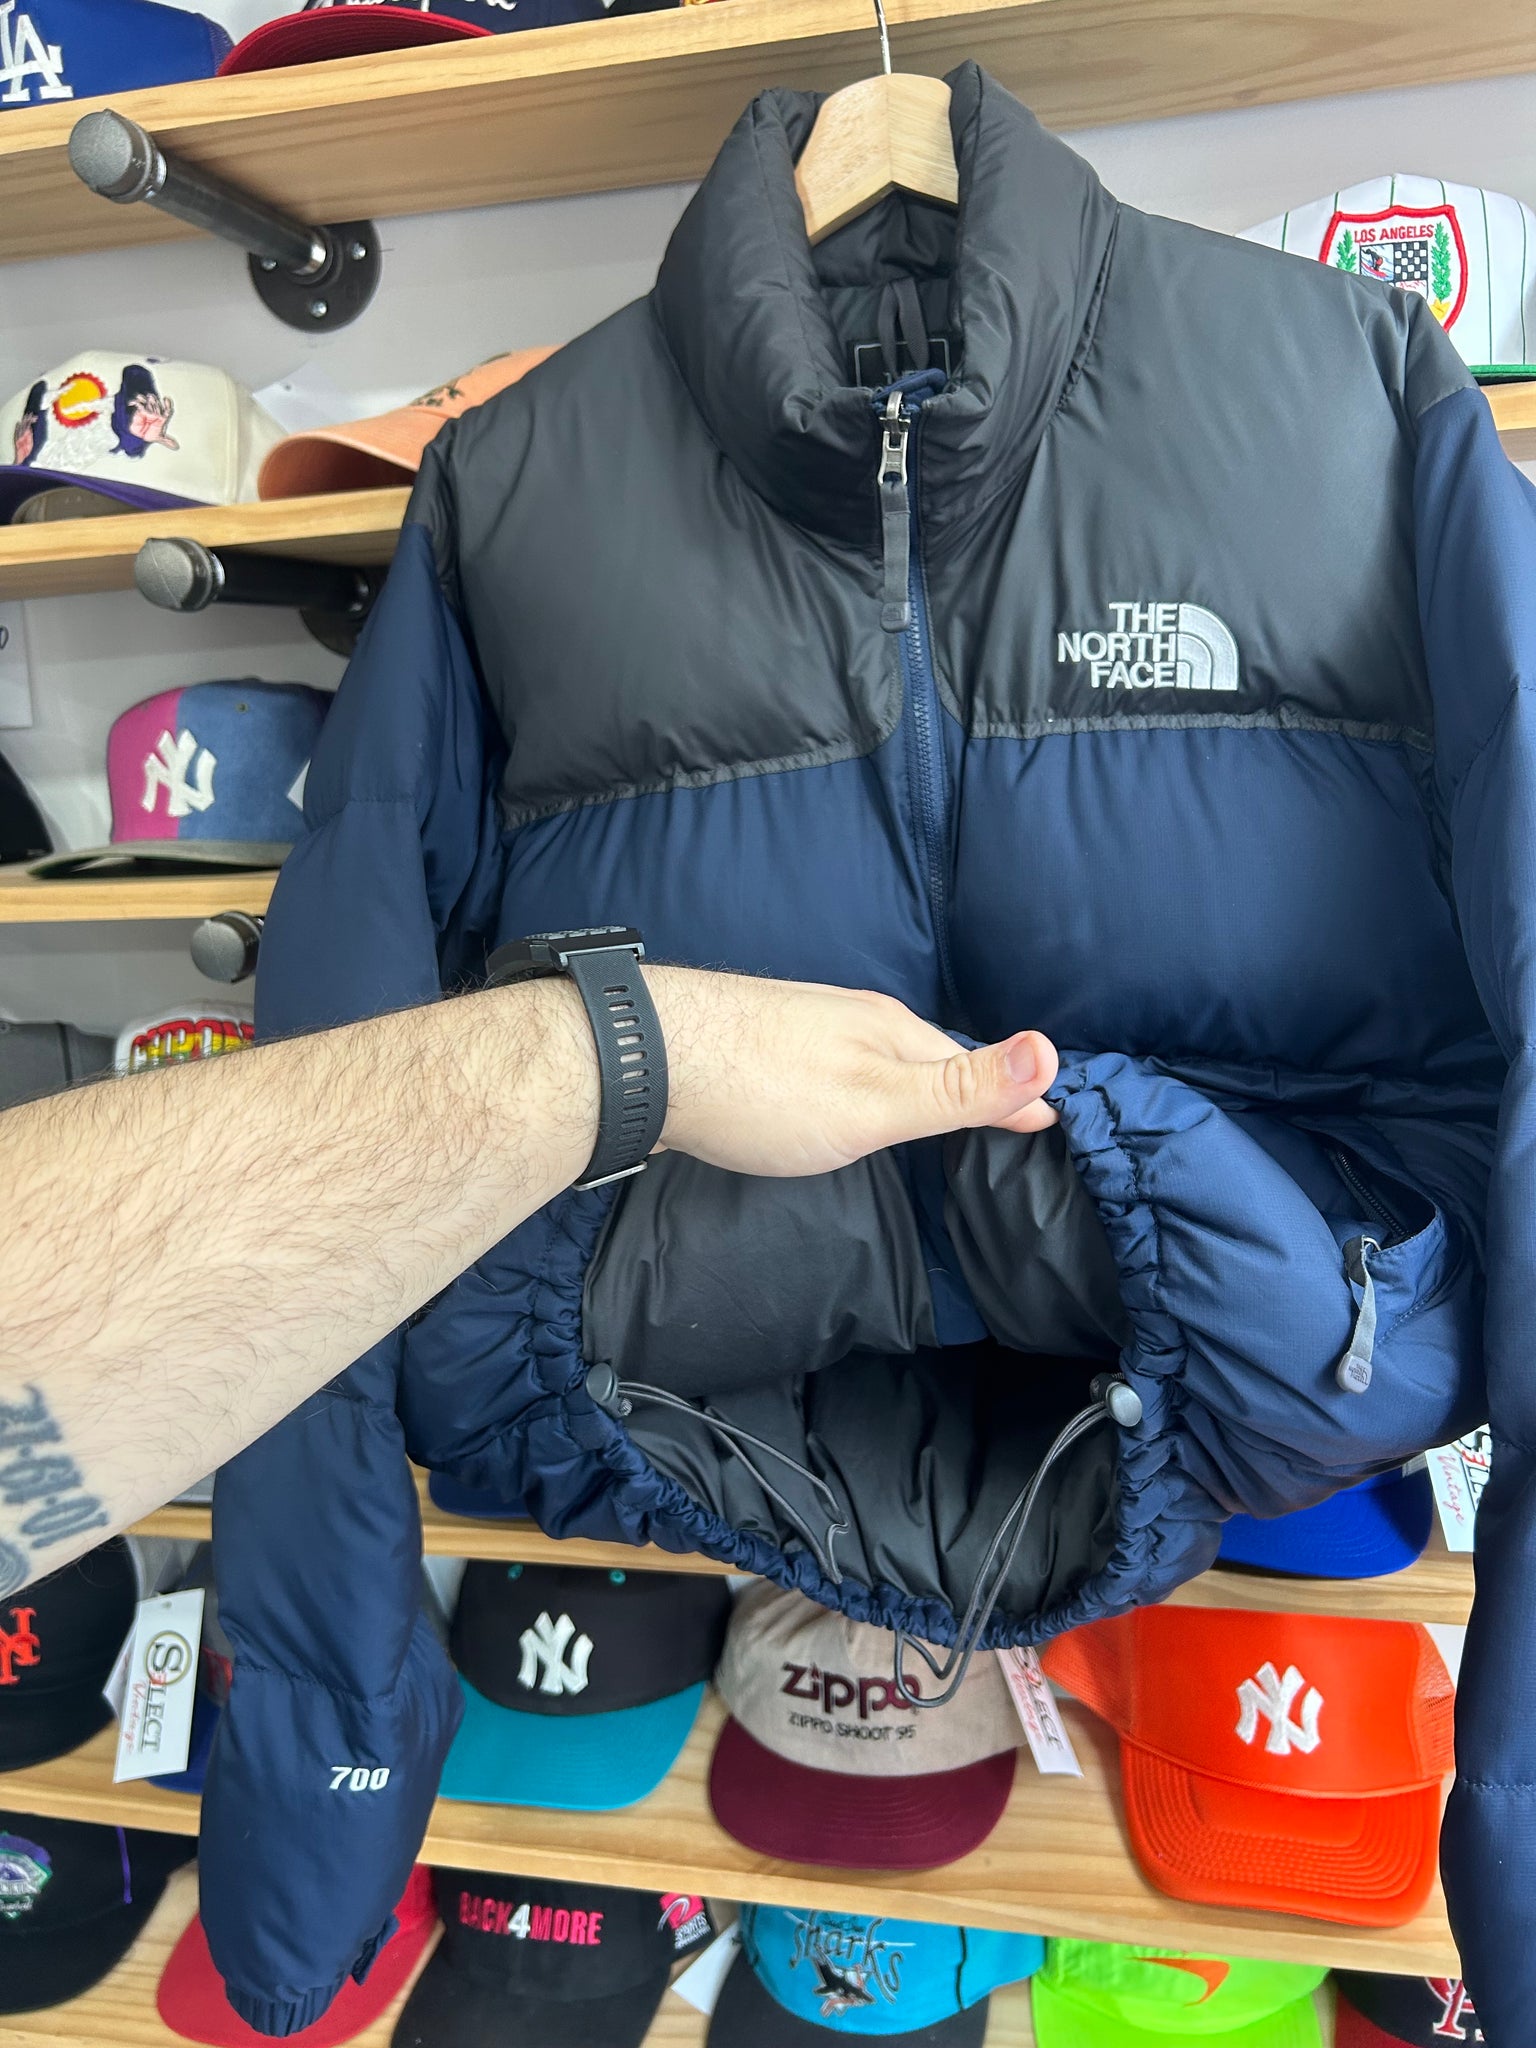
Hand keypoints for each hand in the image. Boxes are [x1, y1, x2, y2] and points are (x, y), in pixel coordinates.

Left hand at [647, 967, 1057, 1177]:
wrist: (643, 1059)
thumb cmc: (762, 1088)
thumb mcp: (876, 1102)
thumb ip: (958, 1090)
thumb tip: (1051, 1054)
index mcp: (890, 1034)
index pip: (970, 1065)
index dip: (1008, 1095)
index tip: (1047, 1115)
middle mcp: (851, 1019)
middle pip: (926, 1055)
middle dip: (966, 1081)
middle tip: (1004, 1111)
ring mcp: (803, 1027)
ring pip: (876, 1057)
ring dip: (913, 1080)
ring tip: (935, 1105)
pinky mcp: (759, 1043)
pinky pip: (832, 1064)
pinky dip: (861, 1083)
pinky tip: (839, 1100)